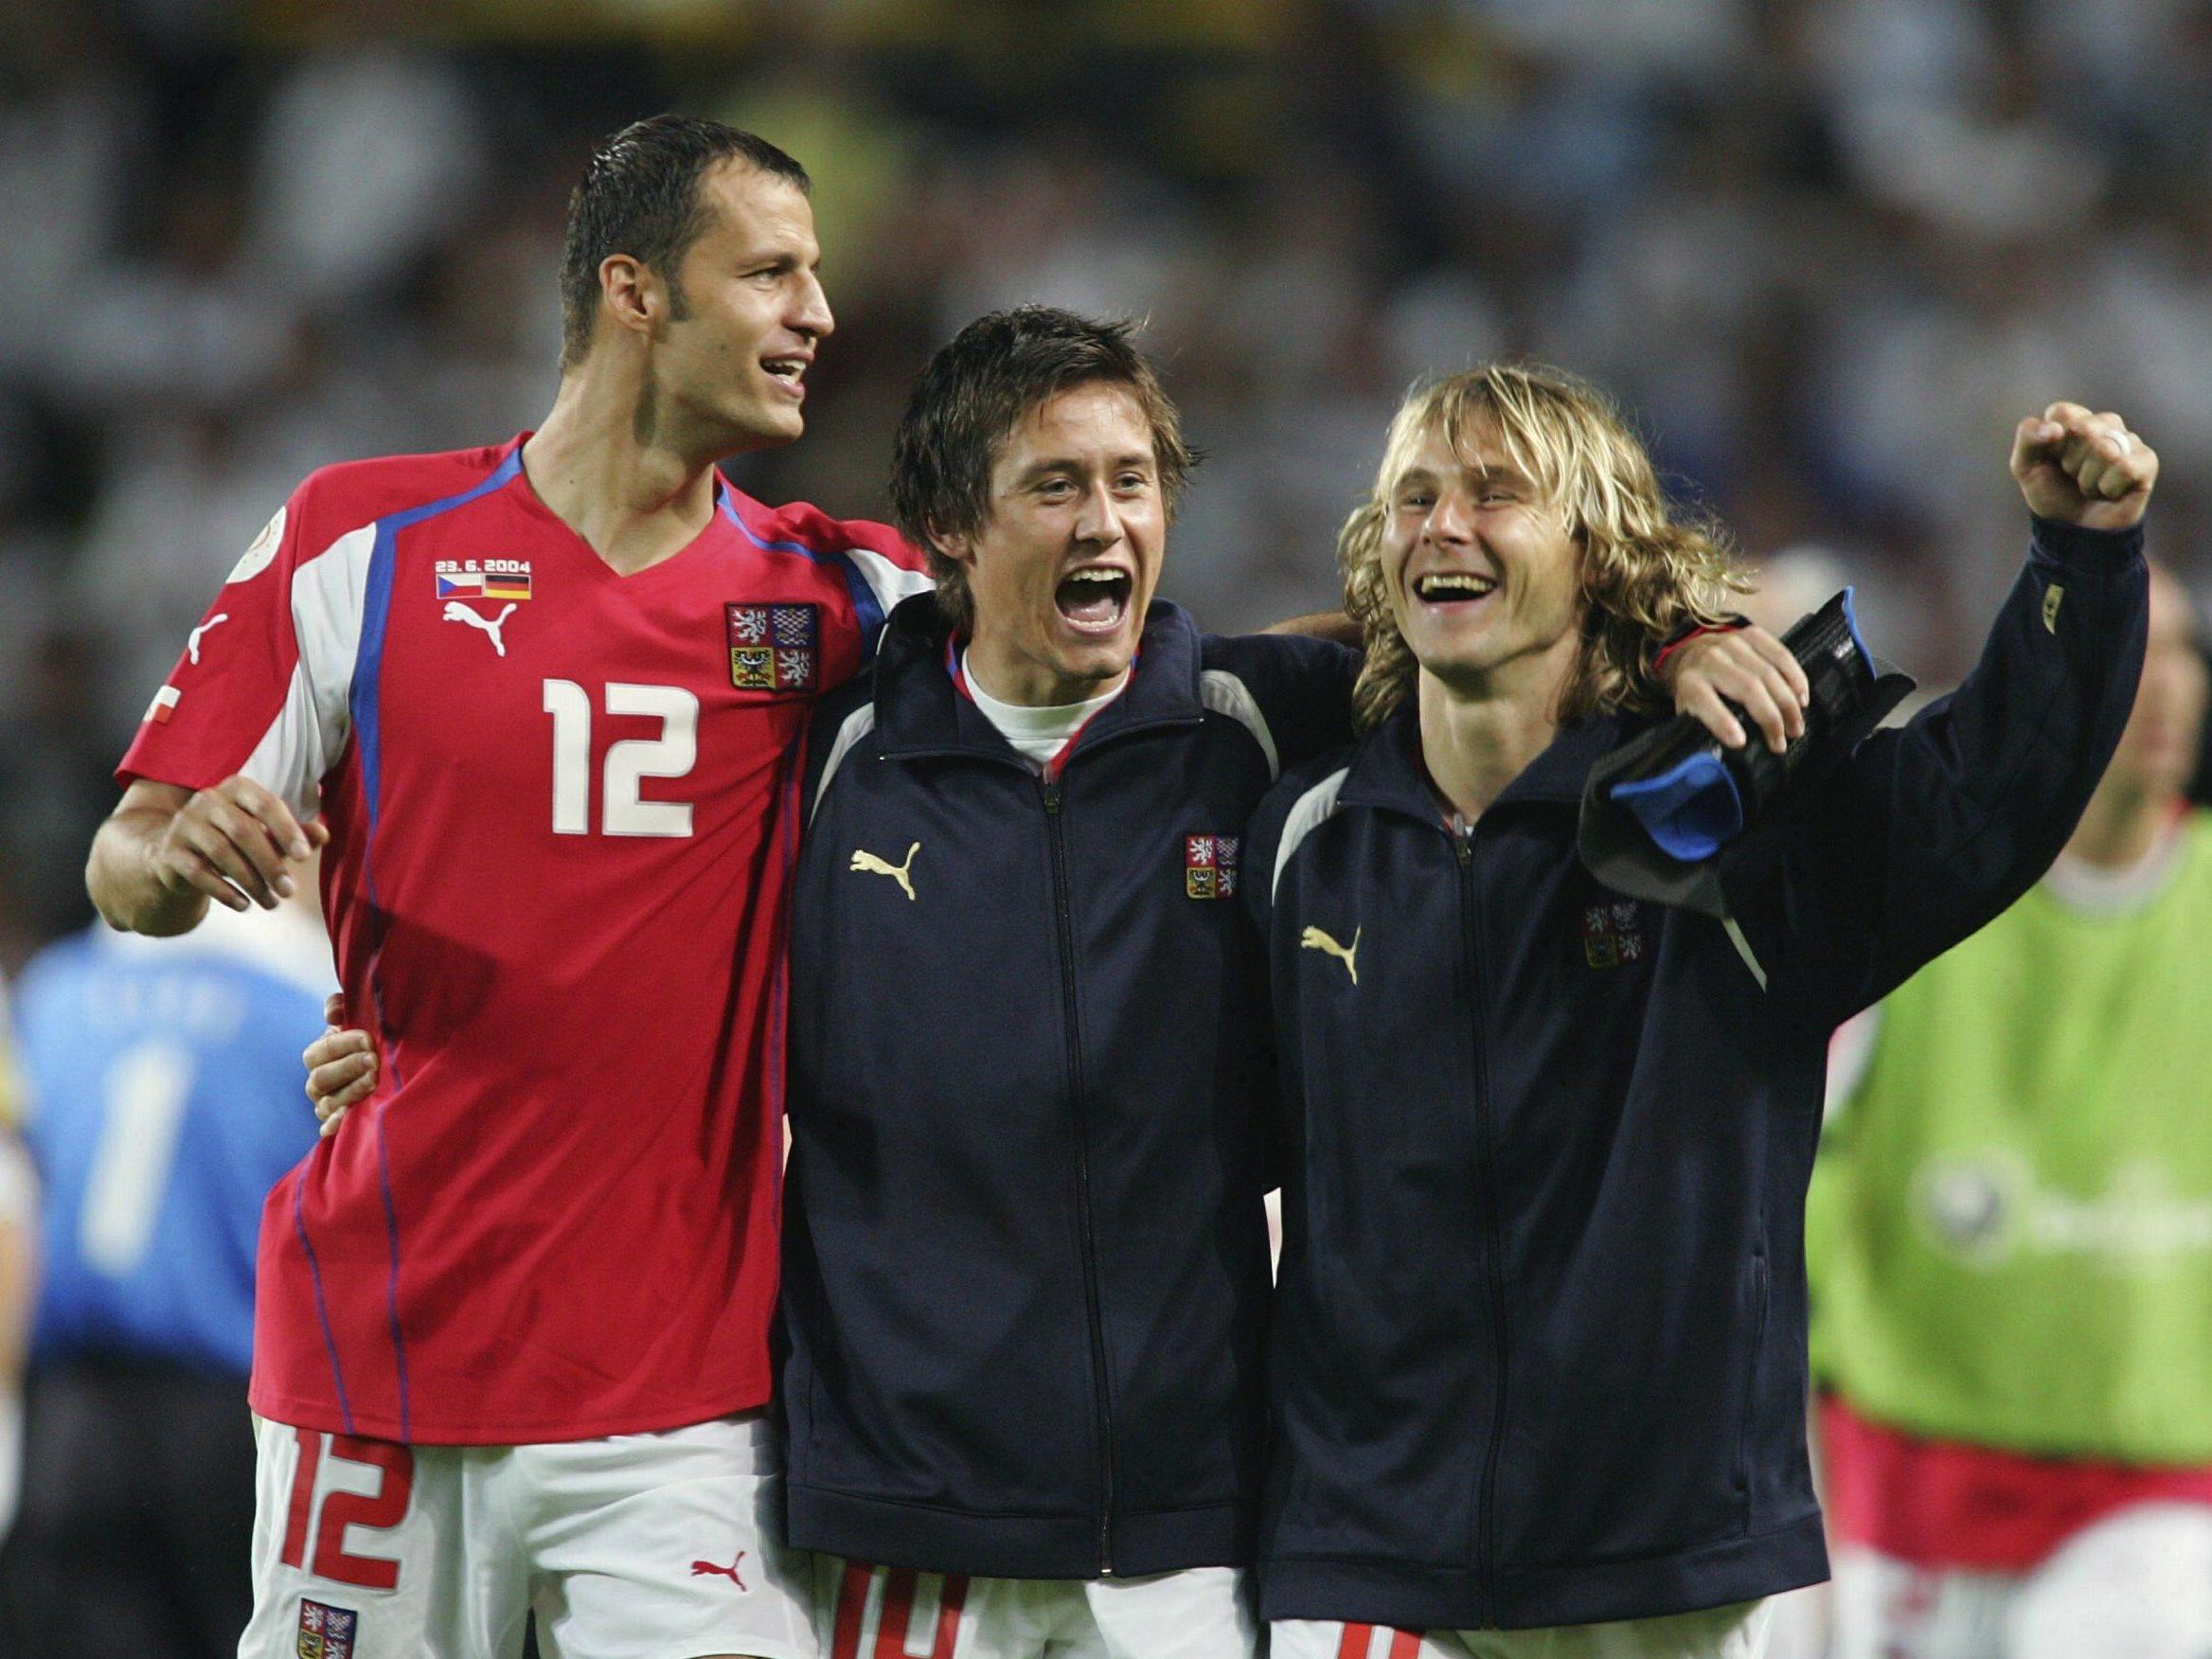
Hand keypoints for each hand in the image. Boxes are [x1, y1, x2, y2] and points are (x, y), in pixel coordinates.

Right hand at [152, 776, 327, 911]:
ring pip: (222, 853)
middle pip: (244, 831)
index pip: (266, 804)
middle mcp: (208, 800)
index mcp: (237, 788)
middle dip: (270, 864)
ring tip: (272, 904)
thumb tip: (324, 834)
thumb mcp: (267, 835)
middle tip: (290, 891)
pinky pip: (198, 872)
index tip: (304, 857)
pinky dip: (224, 891)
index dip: (286, 829)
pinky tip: (243, 905)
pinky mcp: (169, 851)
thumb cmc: (236, 842)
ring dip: (251, 882)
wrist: (180, 856)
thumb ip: (294, 834)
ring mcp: (184, 824)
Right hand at [305, 994, 376, 1137]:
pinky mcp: (337, 1124)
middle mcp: (318, 1082)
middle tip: (373, 1060)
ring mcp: (326, 1105)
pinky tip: (346, 1120)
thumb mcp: (360, 1016)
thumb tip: (333, 1014)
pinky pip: (329, 1128)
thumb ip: (341, 1005)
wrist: (393, 1065)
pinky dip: (335, 1125)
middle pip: (321, 1078)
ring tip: (374, 1081)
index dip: (342, 1044)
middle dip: (348, 1067)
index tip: (368, 1039)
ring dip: (351, 1091)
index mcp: (320, 1056)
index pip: (320, 1052)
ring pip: (328, 1102)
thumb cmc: (374, 1038)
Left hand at [1668, 625, 1809, 753]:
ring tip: (1796, 727)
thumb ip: (1701, 727)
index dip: (1722, 721)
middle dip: (1770, 718)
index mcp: (1689, 682)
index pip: (1704, 700)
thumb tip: (1720, 755)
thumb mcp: (1688, 711)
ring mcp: (1732, 643)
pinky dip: (1795, 677)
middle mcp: (1710, 659)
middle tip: (1782, 742)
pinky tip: (1801, 698)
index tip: (1740, 742)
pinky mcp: (1751, 634)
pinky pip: (1780, 653)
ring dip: (1788, 703)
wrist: (1693, 654)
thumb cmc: (1696, 692)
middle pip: (1748, 687)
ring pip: (1769, 672)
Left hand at [2011, 403, 2156, 531]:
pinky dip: (2108, 488)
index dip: (2050, 442)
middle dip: (2069, 462)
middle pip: (2083, 428)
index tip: (2052, 459)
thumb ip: (2028, 439)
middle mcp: (2105, 424)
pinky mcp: (2147, 461)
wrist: (2073, 531)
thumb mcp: (2025, 467)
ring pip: (2104, 449)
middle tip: (2072, 476)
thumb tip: (2054, 428)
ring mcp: (2129, 441)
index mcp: (2076, 419)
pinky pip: (2124, 467)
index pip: (2062, 412)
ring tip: (2090, 487)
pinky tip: (2109, 493)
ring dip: (2087, 479)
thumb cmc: (2052, 494)